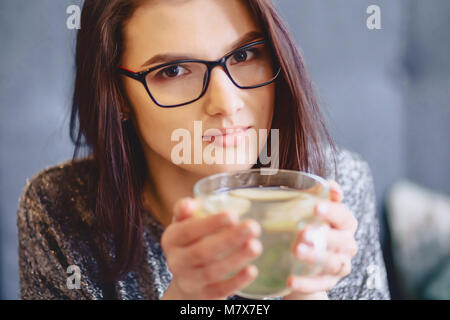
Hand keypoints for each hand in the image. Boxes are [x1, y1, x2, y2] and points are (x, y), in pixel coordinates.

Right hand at [161, 197, 262, 299]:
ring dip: (236, 258)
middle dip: (229, 239)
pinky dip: (237, 281)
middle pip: (202, 252)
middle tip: (253, 227)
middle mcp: (176, 262)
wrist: (186, 278)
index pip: (188, 231)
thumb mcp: (183, 223)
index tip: (233, 215)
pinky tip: (252, 270)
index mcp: (171, 239)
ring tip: (256, 245)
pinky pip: (220, 290)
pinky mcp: (204, 295)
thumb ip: (184, 209)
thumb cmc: (189, 242)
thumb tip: (191, 202)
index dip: (210, 224)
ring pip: (212, 272)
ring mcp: (189, 281)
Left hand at [284, 180, 358, 299]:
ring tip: (296, 252)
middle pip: (342, 241)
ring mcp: (340, 266)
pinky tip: (290, 280)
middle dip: (325, 236)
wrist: (303, 261)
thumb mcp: (310, 211)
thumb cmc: (309, 228)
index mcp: (345, 225)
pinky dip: (306, 284)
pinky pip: (319, 284)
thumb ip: (318, 195)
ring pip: (333, 263)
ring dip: (315, 257)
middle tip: (303, 232)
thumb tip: (329, 183)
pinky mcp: (328, 283)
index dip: (332, 211)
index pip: (344, 216)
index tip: (316, 207)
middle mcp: (347, 245)